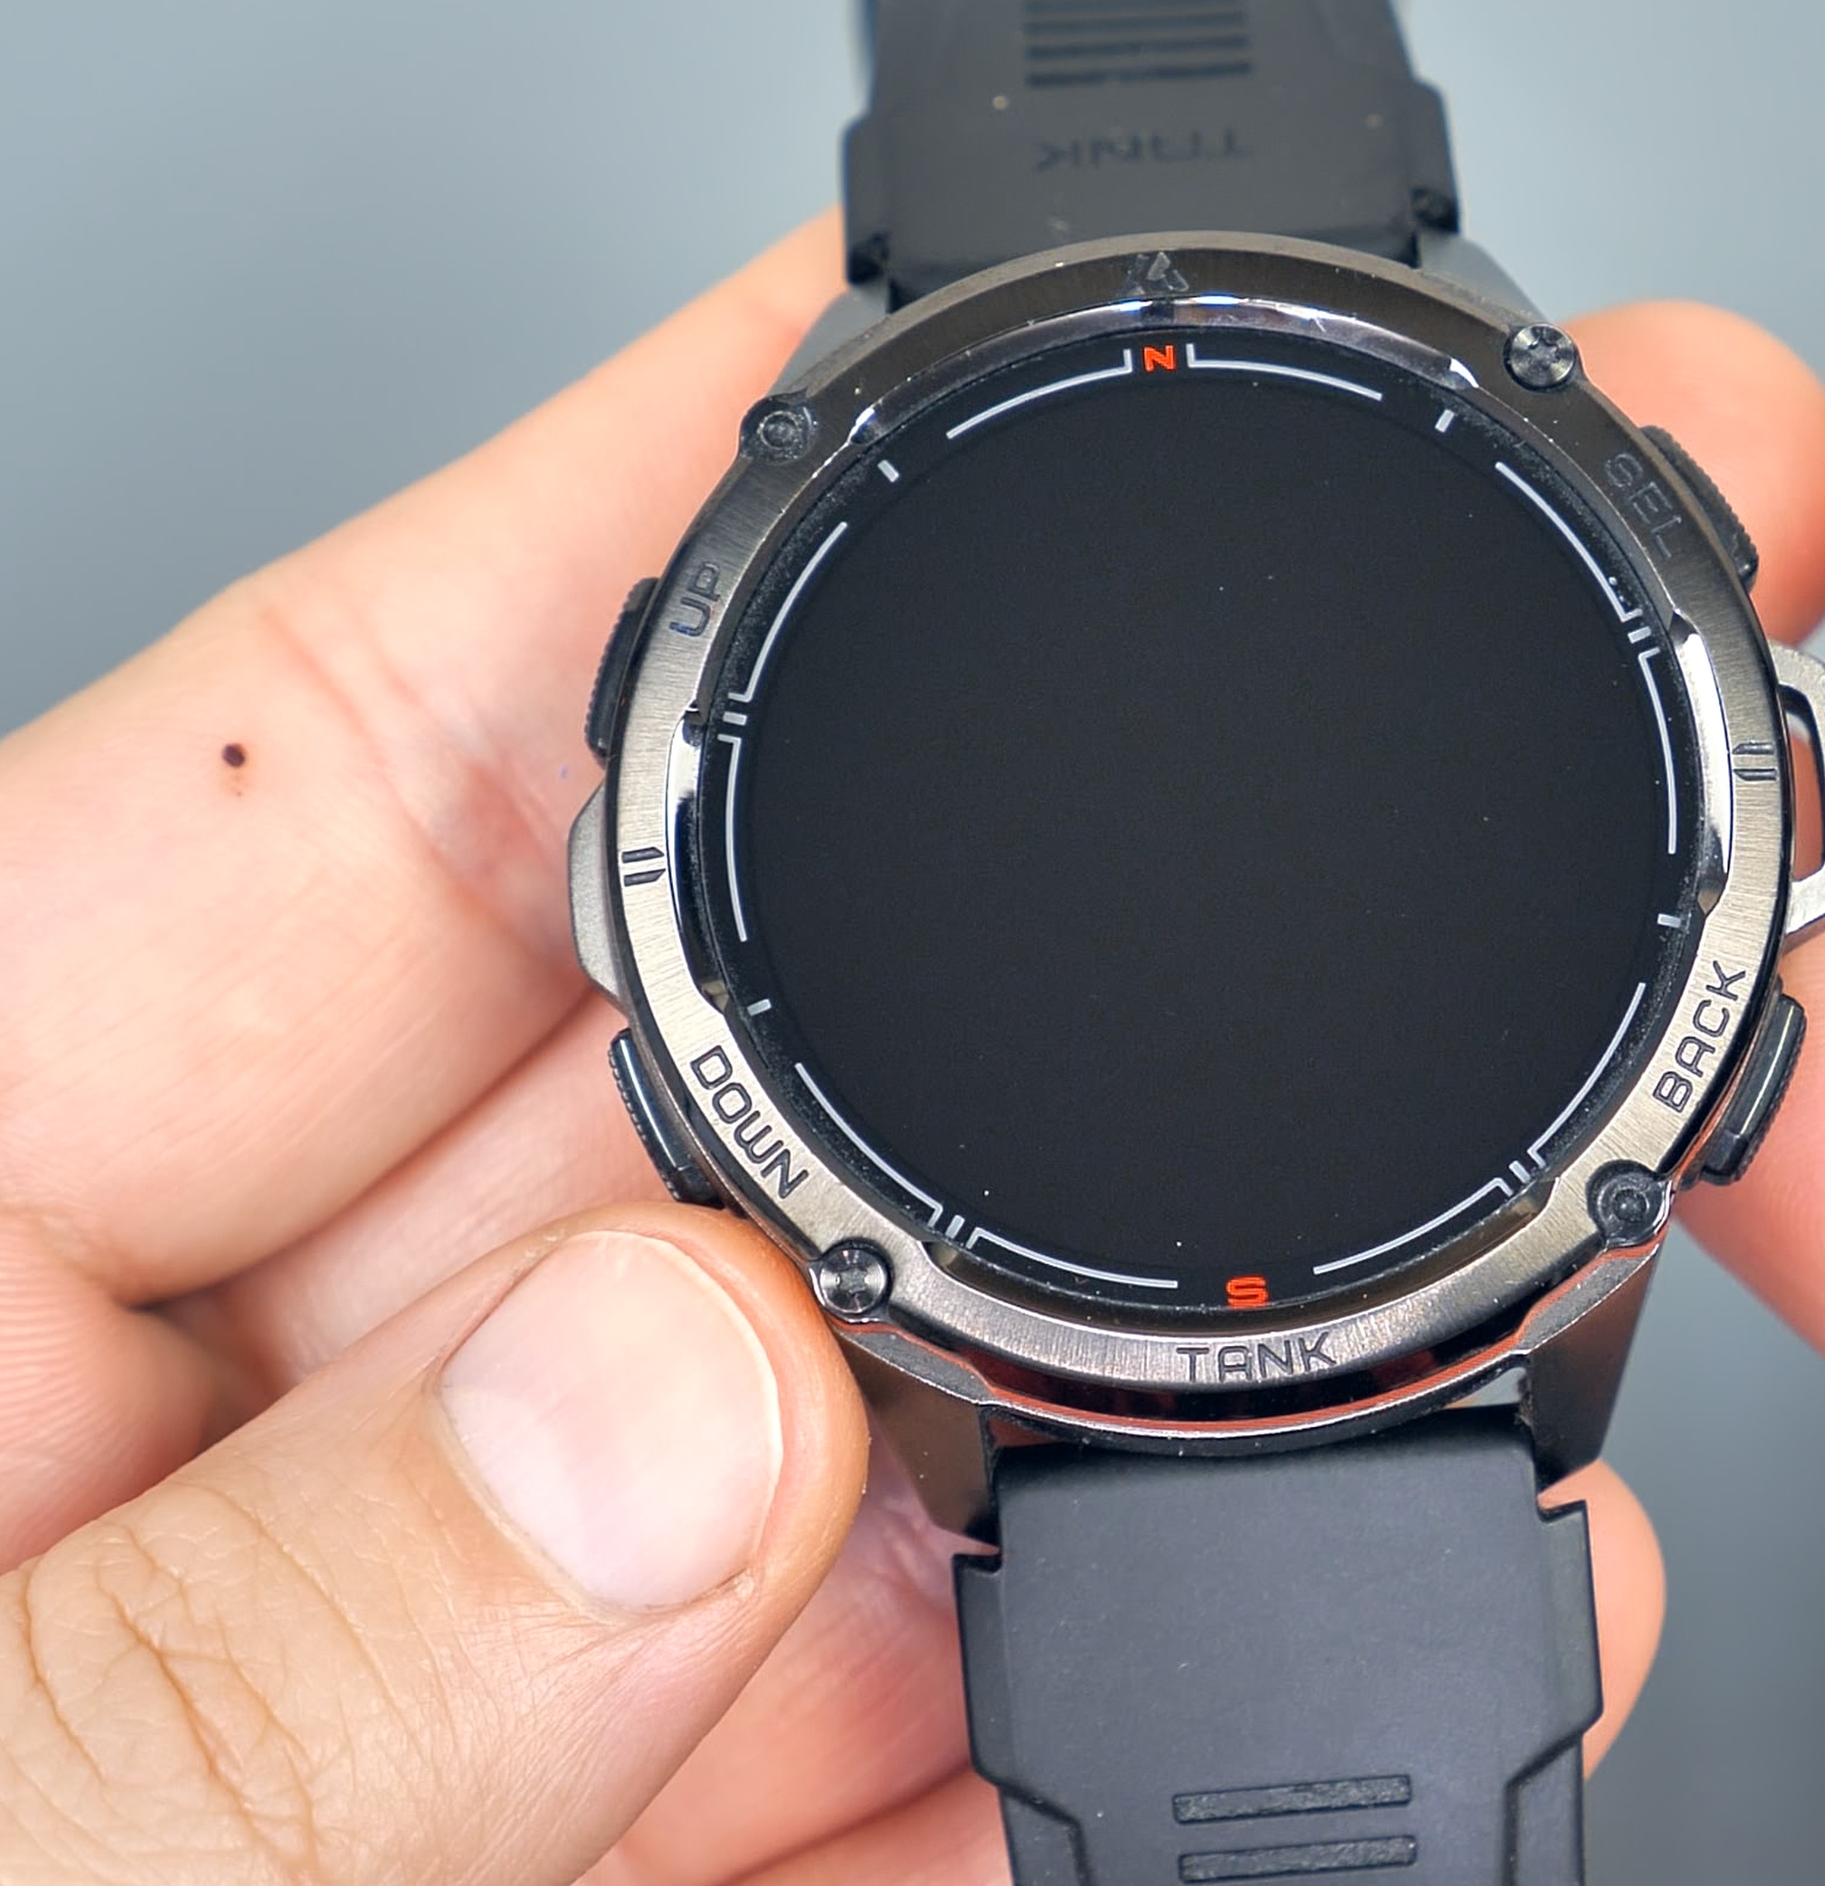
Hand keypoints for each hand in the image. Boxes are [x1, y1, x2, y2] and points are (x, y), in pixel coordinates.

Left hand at [0, 222, 1824, 1882]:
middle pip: (665, 1147)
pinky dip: (1102, 1790)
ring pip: (831, 1508)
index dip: (634, 541)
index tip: (914, 357)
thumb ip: (196, 1702)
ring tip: (1403, 1369)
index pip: (305, 801)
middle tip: (1306, 929)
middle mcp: (149, 1470)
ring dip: (1128, 1436)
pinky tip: (1302, 1702)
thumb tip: (684, 1422)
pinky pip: (870, 1828)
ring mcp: (390, 1737)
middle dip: (1000, 1032)